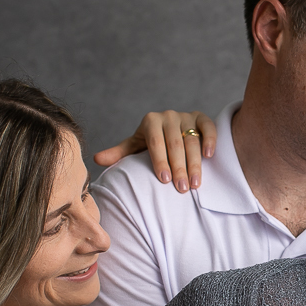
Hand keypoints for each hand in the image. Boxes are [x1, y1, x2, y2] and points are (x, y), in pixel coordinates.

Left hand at [93, 110, 217, 192]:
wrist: (172, 127)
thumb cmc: (152, 142)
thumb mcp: (136, 146)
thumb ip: (119, 153)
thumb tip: (96, 159)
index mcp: (150, 121)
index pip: (155, 143)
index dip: (160, 161)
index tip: (164, 180)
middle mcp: (168, 116)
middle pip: (174, 144)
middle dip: (179, 167)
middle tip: (181, 189)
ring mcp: (186, 116)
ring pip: (192, 140)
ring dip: (194, 163)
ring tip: (195, 183)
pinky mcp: (202, 117)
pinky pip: (208, 127)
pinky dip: (209, 140)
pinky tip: (209, 156)